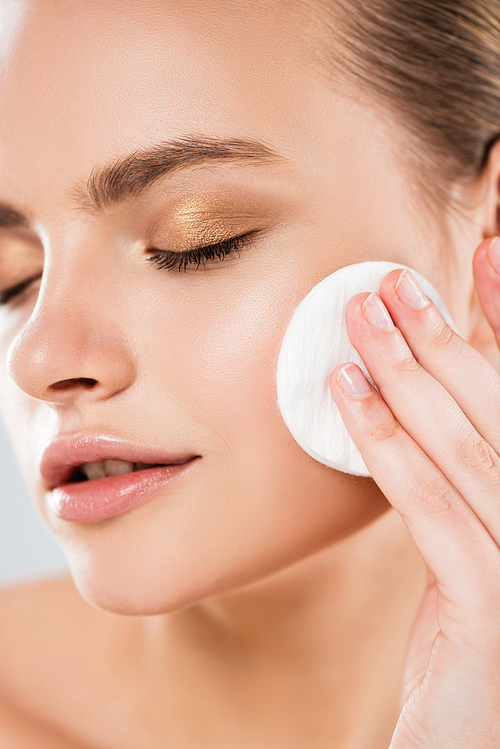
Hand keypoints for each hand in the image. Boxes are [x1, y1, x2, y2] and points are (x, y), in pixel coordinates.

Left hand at [329, 238, 499, 748]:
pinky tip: (348, 396)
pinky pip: (434, 511)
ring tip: (362, 318)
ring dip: (410, 373)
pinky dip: (388, 446)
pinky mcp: (491, 614)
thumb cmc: (473, 645)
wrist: (471, 748)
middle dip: (447, 335)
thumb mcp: (475, 547)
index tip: (484, 259)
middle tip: (394, 281)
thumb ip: (463, 477)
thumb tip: (424, 397)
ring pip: (469, 448)